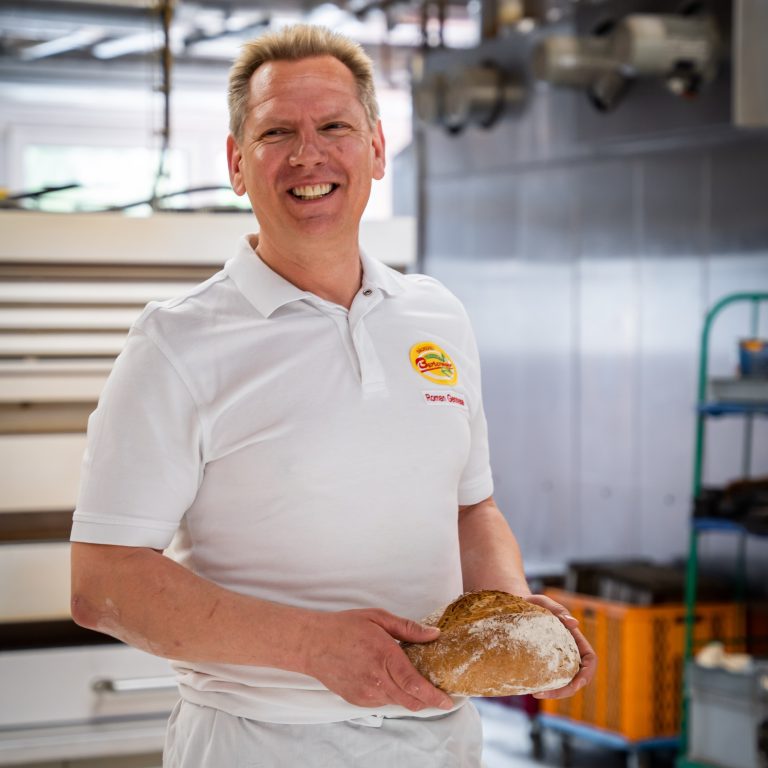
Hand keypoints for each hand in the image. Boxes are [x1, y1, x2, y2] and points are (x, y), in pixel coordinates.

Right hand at [302, 608, 454, 711]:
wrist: (312, 644)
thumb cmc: (345, 627)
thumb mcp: (379, 618)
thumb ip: (408, 629)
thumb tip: (434, 634)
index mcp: (384, 656)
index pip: (415, 685)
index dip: (434, 696)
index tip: (448, 700)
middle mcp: (376, 679)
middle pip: (411, 701)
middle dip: (429, 702)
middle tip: (440, 695)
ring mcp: (366, 693)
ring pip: (398, 702)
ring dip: (410, 697)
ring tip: (415, 682)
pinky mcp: (357, 700)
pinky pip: (383, 702)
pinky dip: (393, 695)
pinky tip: (390, 680)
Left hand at [524, 594, 596, 699]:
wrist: (517, 607)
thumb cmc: (533, 604)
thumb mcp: (544, 603)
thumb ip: (558, 610)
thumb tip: (574, 623)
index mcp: (574, 638)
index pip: (590, 659)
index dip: (587, 673)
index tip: (576, 683)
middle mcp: (569, 651)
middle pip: (578, 677)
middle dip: (566, 689)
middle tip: (545, 693)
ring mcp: (557, 659)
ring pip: (565, 682)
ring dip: (555, 692)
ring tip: (535, 692)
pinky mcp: (544, 663)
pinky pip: (550, 680)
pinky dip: (545, 687)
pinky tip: (531, 688)